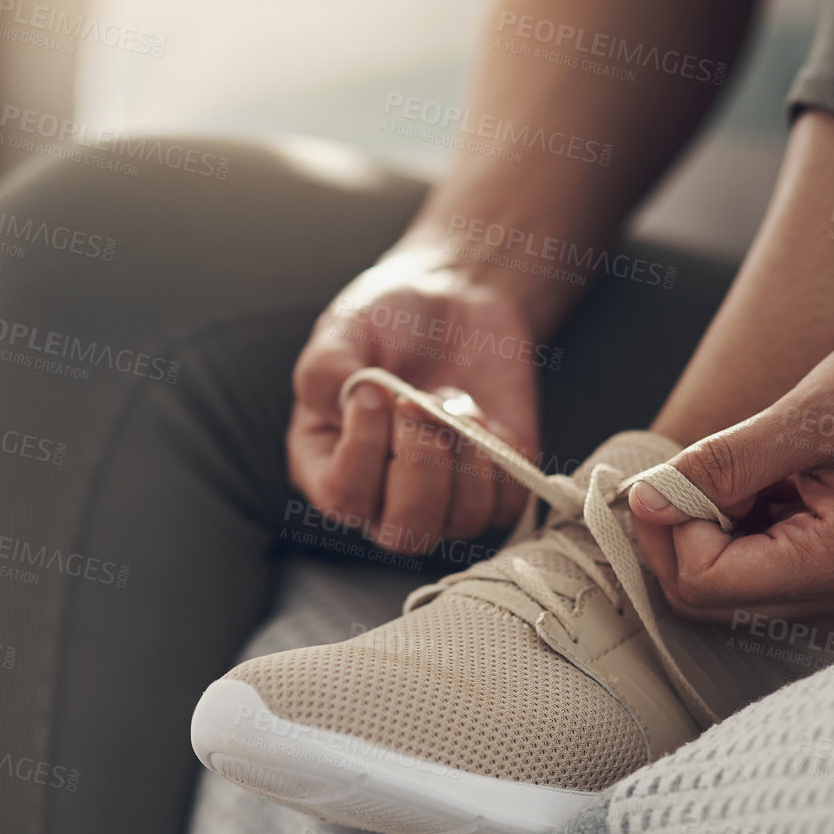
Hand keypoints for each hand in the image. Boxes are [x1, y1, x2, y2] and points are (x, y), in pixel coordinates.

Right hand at [288, 244, 540, 554]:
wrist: (454, 300)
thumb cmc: (388, 320)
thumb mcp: (343, 329)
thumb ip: (327, 369)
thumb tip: (347, 400)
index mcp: (327, 466)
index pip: (343, 498)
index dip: (364, 450)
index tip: (377, 392)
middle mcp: (382, 498)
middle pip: (405, 533)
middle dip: (420, 463)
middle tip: (418, 402)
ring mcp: (442, 500)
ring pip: (462, 521)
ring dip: (465, 453)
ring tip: (452, 400)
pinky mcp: (494, 488)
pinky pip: (507, 504)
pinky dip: (501, 457)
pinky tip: (480, 413)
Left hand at [629, 318, 833, 624]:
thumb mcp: (807, 413)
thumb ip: (721, 464)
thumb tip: (645, 500)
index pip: (706, 583)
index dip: (670, 529)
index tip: (673, 475)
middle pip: (707, 601)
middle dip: (678, 537)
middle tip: (689, 472)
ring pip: (723, 595)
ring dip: (706, 535)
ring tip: (742, 474)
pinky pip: (753, 578)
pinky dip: (733, 534)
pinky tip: (760, 488)